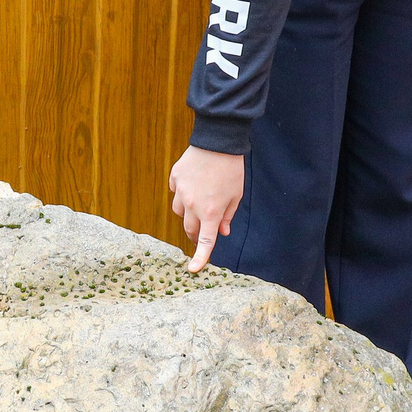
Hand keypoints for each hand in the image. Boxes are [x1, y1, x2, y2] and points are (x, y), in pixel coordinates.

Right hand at [169, 146, 244, 271]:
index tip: (194, 270)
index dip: (200, 257)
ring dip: (188, 212)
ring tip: (199, 200)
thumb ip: (227, 216)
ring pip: (178, 211)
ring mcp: (181, 191)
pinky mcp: (175, 178)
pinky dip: (182, 193)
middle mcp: (193, 204)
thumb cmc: (231, 169)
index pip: (205, 241)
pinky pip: (175, 192)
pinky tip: (193, 183)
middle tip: (202, 231)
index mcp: (211, 211)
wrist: (218, 141)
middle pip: (188, 228)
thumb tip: (222, 232)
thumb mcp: (236, 195)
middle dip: (195, 233)